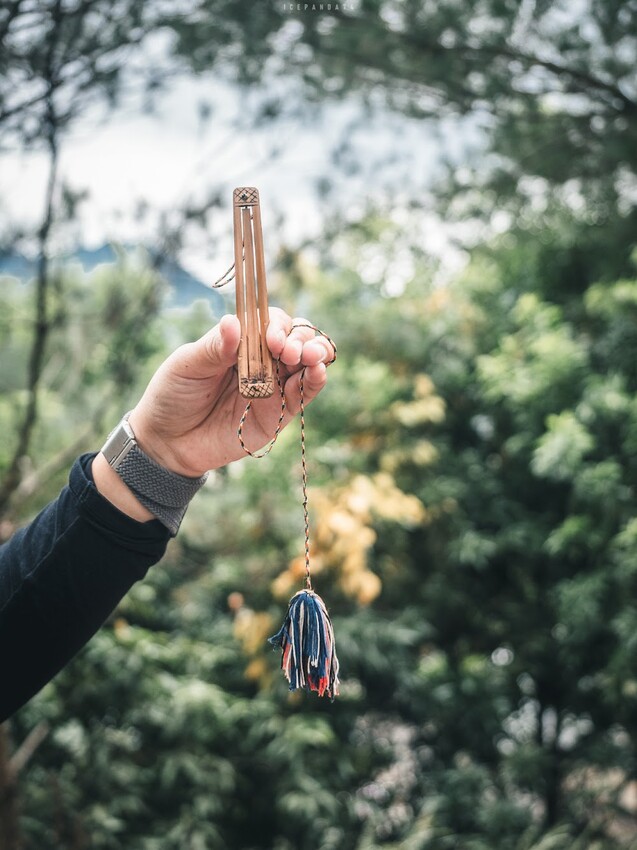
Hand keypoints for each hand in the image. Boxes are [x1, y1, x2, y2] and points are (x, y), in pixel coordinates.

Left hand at [125, 308, 333, 476]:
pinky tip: (318, 372)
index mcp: (240, 342)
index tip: (270, 338)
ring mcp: (274, 385)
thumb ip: (214, 347)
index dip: (276, 325)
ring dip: (315, 354)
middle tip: (289, 351)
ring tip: (311, 357)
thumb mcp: (187, 366)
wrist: (167, 442)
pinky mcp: (280, 413)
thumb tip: (233, 322)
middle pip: (296, 337)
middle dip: (301, 338)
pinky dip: (316, 380)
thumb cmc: (172, 395)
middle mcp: (262, 360)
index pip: (269, 321)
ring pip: (308, 362)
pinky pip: (305, 393)